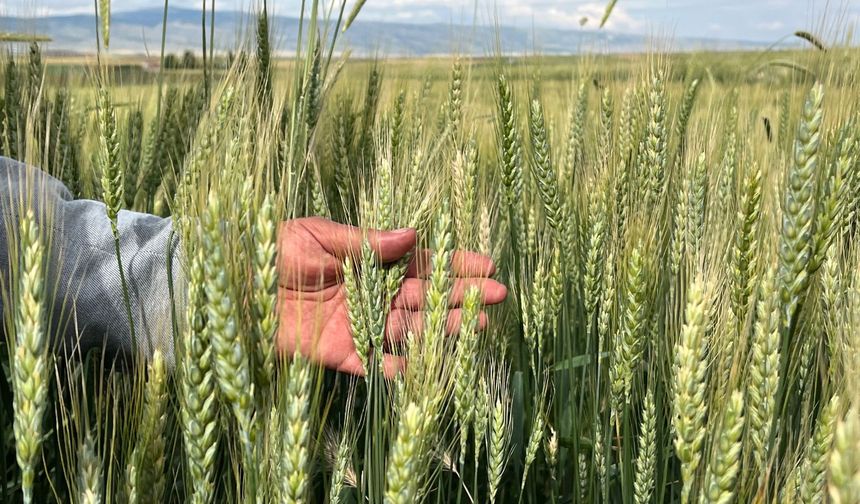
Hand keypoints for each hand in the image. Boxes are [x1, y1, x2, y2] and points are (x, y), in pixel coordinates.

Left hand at [276, 217, 506, 376]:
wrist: (227, 288)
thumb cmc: (268, 252)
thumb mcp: (316, 236)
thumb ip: (363, 242)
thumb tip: (413, 234)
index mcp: (365, 260)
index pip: (419, 262)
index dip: (452, 263)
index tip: (487, 264)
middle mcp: (367, 295)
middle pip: (422, 297)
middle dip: (459, 296)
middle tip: (497, 296)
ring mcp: (355, 325)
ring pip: (407, 330)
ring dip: (441, 330)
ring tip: (475, 327)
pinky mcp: (336, 353)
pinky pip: (373, 363)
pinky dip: (397, 367)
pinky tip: (425, 367)